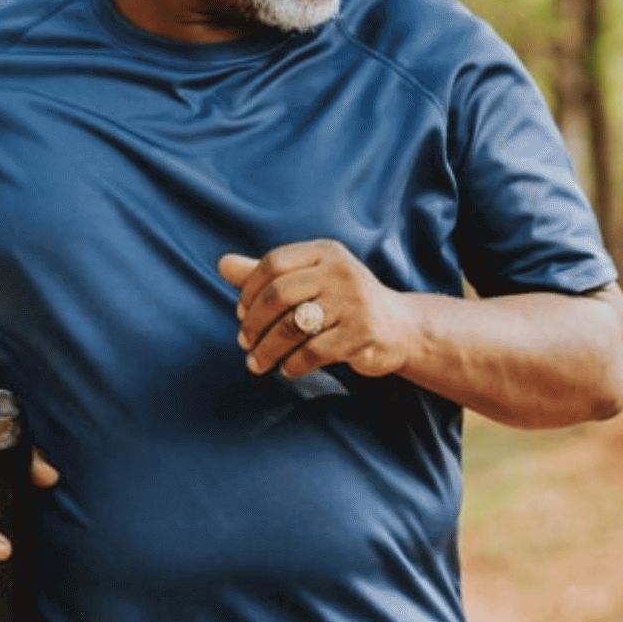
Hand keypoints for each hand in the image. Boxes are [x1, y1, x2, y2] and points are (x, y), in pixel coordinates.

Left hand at [218, 240, 420, 379]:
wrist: (399, 327)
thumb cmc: (344, 302)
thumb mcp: (309, 280)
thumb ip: (267, 275)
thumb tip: (222, 264)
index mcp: (325, 251)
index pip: (274, 263)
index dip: (249, 290)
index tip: (240, 314)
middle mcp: (341, 271)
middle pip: (279, 294)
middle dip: (254, 323)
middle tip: (244, 342)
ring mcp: (354, 302)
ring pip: (293, 327)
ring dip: (267, 349)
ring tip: (256, 364)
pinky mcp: (362, 333)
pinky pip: (314, 352)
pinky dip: (293, 364)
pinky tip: (286, 369)